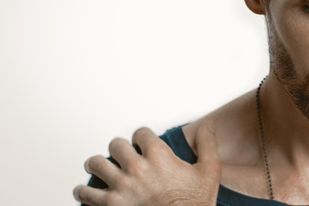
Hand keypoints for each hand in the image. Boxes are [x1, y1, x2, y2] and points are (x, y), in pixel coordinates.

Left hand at [74, 125, 220, 205]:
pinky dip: (84, 191)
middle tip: (121, 154)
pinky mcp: (110, 205)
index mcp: (158, 156)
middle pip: (116, 144)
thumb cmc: (194, 203)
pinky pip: (86, 193)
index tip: (142, 142)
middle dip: (120, 148)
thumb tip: (207, 126)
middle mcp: (136, 167)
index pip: (140, 133)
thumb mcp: (209, 171)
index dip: (142, 137)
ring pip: (96, 163)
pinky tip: (86, 191)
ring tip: (99, 166)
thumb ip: (207, 144)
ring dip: (98, 164)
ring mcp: (121, 187)